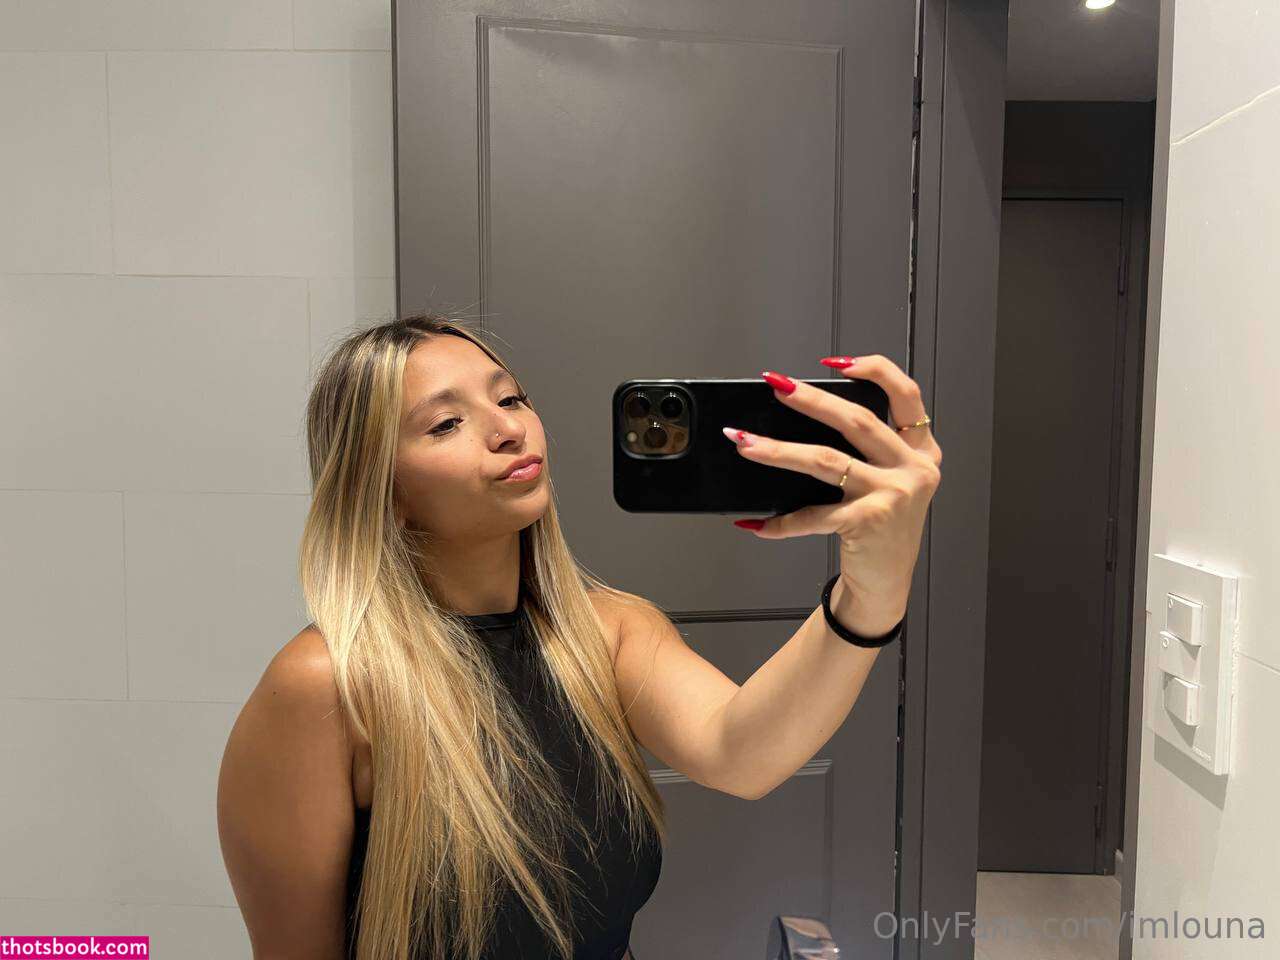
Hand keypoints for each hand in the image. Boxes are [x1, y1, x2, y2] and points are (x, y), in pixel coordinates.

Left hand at [722, 357, 942, 636]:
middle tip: (776, 386)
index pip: (906, 394)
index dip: (874, 370)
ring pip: (827, 460)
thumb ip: (867, 449)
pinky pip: (813, 516)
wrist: (886, 583)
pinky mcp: (869, 523)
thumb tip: (807, 413)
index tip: (836, 362)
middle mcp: (914, 469)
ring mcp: (894, 496)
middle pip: (857, 421)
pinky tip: (756, 522)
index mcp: (920, 450)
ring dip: (779, 450)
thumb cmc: (880, 527)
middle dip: (811, 400)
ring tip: (745, 442)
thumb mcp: (889, 481)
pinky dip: (781, 521)